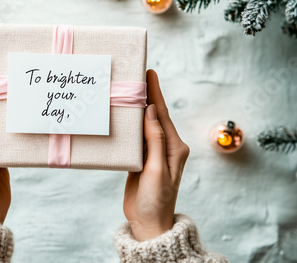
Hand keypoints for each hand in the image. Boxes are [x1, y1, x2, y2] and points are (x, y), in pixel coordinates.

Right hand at [123, 69, 189, 240]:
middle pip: (155, 115)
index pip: (163, 115)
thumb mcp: (156, 170)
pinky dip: (130, 124)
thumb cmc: (155, 200)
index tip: (150, 73)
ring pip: (144, 124)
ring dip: (137, 108)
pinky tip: (123, 115)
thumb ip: (155, 140)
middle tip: (137, 74)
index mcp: (174, 147)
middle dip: (147, 95)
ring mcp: (153, 152)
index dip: (156, 93)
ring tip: (128, 89)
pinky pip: (136, 136)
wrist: (148, 223)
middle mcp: (165, 147)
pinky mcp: (142, 158)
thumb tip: (152, 111)